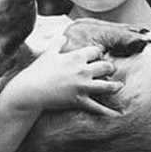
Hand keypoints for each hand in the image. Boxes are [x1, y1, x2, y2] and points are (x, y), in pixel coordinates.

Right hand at [0, 45, 122, 116]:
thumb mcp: (48, 54)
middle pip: (106, 66)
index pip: (96, 51)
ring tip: (119, 86)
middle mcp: (83, 71)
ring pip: (107, 86)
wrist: (30, 90)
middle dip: (110, 68)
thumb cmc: (38, 71)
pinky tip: (116, 114)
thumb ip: (57, 44)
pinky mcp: (79, 100)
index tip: (96, 57)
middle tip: (110, 70)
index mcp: (76, 57)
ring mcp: (83, 86)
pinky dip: (107, 112)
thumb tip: (63, 36)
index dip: (97, 54)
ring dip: (115, 86)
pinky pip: (97, 107)